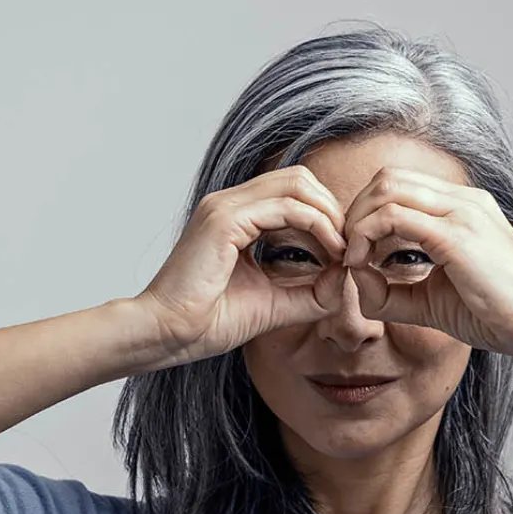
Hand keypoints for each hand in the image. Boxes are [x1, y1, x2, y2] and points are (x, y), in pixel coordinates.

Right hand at [130, 165, 354, 366]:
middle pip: (299, 178)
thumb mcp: (273, 303)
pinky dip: (317, 226)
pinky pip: (288, 208)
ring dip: (328, 215)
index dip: (325, 215)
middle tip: (347, 246)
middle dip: (332, 208)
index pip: (293, 192)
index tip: (343, 253)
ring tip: (342, 250)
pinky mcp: (225, 221)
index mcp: (233, 216)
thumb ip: (310, 291)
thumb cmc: (206, 323)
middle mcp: (227, 203)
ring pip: (297, 184)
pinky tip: (330, 254)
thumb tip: (346, 279)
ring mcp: (224, 207)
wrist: (165, 335)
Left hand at [331, 166, 512, 356]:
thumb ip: (389, 290)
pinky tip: (363, 264)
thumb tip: (354, 277)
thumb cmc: (494, 314)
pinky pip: (393, 217)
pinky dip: (366, 236)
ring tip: (354, 259)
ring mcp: (463, 212)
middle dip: (355, 211)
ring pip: (387, 189)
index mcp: (462, 207)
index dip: (366, 214)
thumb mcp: (430, 299)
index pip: (399, 186)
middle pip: (387, 178)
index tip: (355, 252)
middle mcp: (464, 200)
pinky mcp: (457, 235)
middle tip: (347, 252)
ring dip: (358, 222)